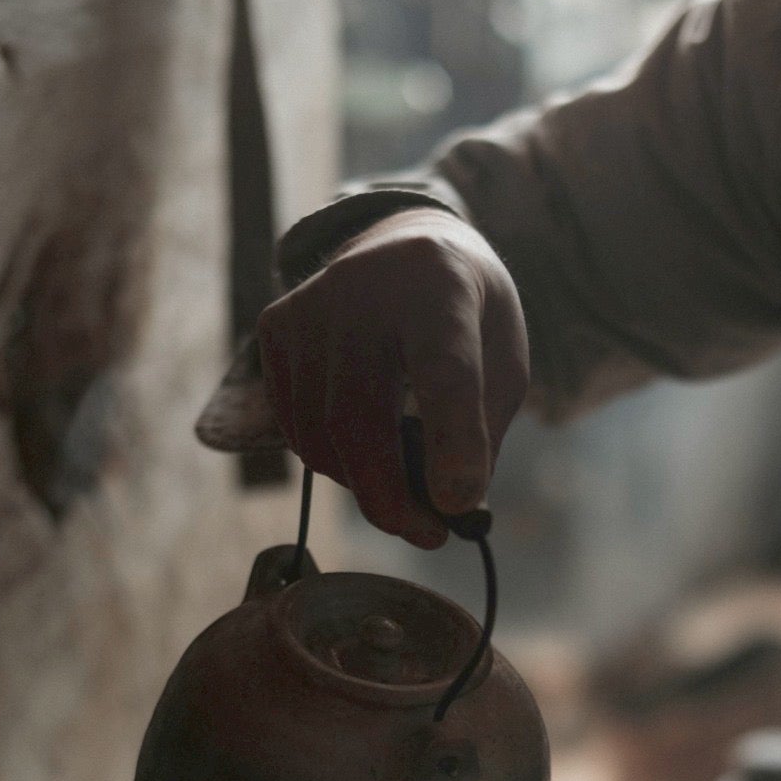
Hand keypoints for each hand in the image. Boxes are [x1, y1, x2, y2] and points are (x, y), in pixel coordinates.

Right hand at [256, 208, 529, 547]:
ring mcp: (308, 306)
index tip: (457, 508)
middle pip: (359, 418)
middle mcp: (362, 287)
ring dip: (364, 485)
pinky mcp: (275, 329)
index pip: (443, 373)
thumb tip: (449, 509)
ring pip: (321, 437)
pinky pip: (297, 429)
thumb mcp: (505, 362)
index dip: (451, 445)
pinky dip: (333, 460)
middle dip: (390, 499)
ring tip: (405, 485)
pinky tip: (366, 445)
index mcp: (440, 285)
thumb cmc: (468, 316)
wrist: (407, 244)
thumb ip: (483, 433)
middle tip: (429, 535)